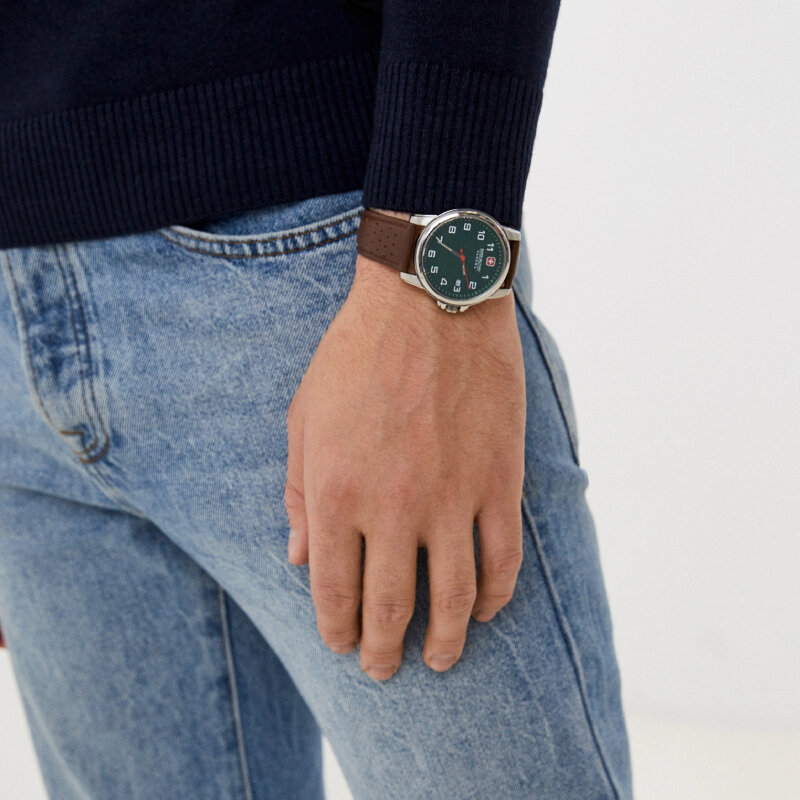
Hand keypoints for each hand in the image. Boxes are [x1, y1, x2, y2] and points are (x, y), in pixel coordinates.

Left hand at [284, 214, 525, 680]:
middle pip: (390, 607)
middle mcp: (392, 507)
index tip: (341, 646)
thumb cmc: (356, 354)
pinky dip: (496, 596)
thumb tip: (298, 558)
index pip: (334, 590)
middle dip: (383, 650)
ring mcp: (452, 498)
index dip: (337, 630)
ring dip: (447, 641)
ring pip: (454, 598)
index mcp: (336, 492)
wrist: (430, 301)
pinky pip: (502, 558)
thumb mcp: (304, 417)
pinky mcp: (498, 481)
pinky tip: (487, 610)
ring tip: (441, 660)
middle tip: (383, 671)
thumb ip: (298, 493)